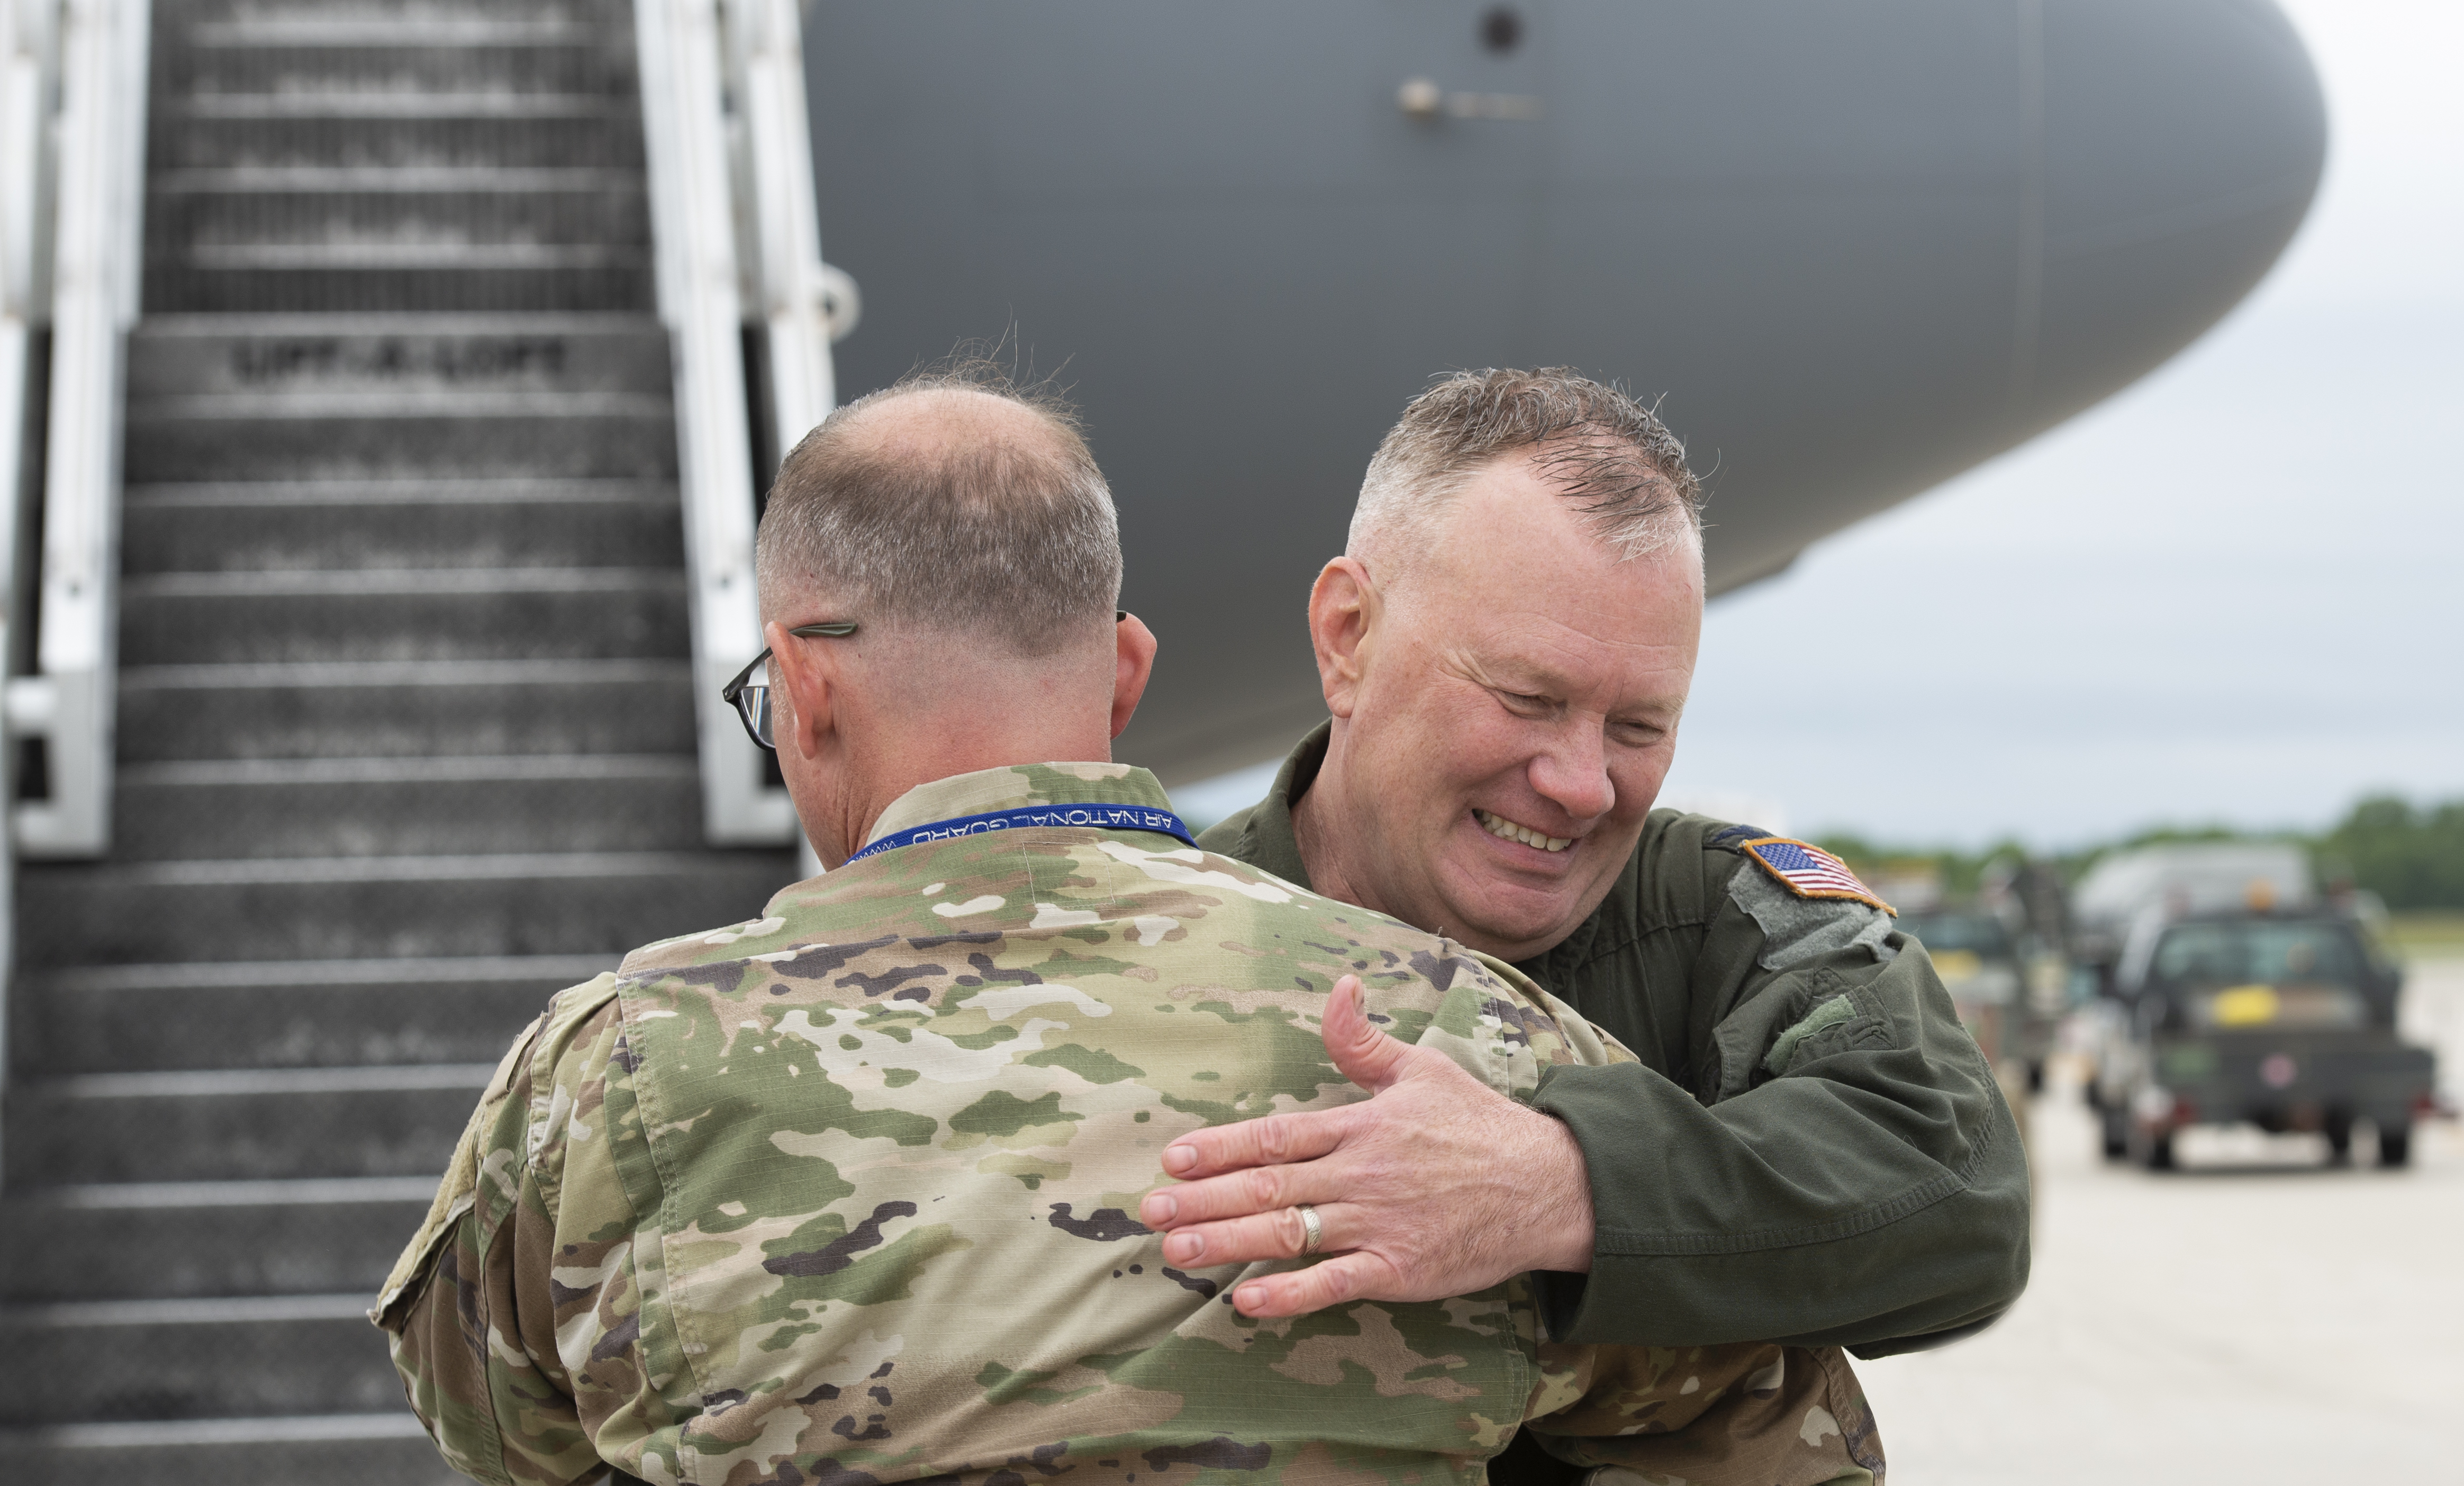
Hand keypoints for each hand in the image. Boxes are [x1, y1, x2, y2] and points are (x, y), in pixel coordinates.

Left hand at [1137, 975, 1595, 1317]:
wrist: (1548, 1186)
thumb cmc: (1481, 1125)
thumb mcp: (1423, 1069)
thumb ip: (1364, 1040)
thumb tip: (1339, 986)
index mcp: (1362, 1125)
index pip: (1277, 1135)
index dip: (1221, 1147)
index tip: (1174, 1157)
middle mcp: (1361, 1174)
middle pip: (1268, 1186)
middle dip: (1203, 1198)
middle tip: (1150, 1210)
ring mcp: (1379, 1224)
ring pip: (1289, 1233)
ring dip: (1228, 1243)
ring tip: (1177, 1251)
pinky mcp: (1400, 1269)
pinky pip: (1335, 1283)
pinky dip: (1289, 1294)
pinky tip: (1247, 1301)